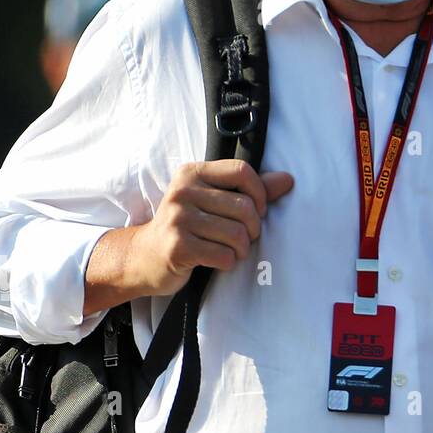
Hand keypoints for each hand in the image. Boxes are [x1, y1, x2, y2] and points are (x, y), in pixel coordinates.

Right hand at [129, 160, 294, 296]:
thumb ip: (250, 189)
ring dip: (242, 248)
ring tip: (232, 250)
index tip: (258, 210)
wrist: (144, 257)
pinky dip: (228, 262)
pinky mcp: (178, 247)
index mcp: (192, 173)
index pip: (242, 170)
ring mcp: (177, 219)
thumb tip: (288, 180)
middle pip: (244, 206)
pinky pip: (224, 255)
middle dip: (253, 228)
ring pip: (237, 233)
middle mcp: (182, 192)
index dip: (260, 192)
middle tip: (244, 237)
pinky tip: (218, 260)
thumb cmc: (186, 226)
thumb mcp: (213, 200)